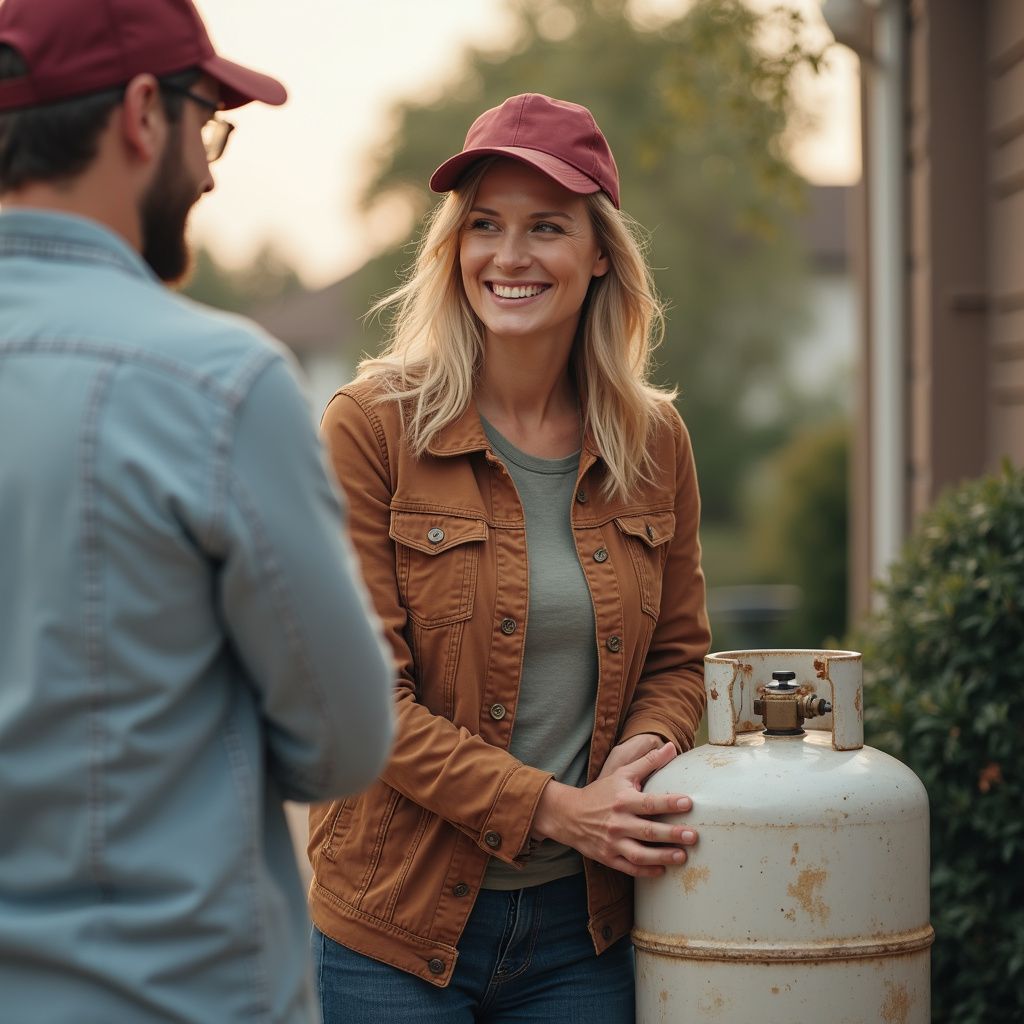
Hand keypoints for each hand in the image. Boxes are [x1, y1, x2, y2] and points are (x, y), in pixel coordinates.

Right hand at [531, 741, 696, 877]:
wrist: (569, 814)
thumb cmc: (601, 793)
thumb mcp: (622, 774)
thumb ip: (648, 762)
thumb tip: (672, 747)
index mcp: (623, 800)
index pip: (649, 803)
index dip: (669, 803)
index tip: (688, 803)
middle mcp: (618, 823)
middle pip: (647, 831)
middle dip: (671, 834)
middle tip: (693, 836)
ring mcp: (612, 843)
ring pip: (640, 854)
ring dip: (662, 857)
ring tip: (682, 857)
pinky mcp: (608, 858)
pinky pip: (629, 869)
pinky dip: (646, 871)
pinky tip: (663, 870)